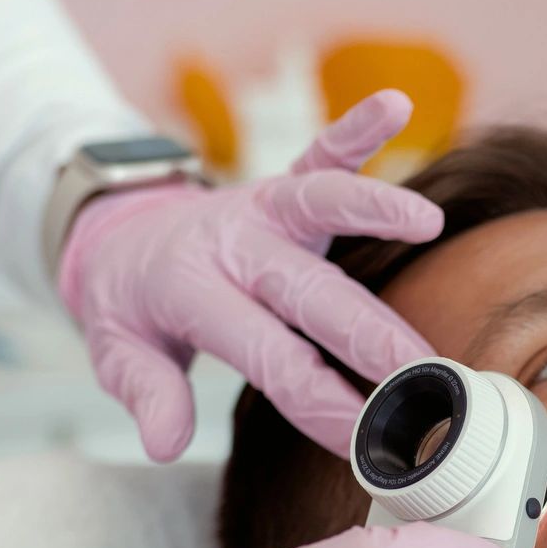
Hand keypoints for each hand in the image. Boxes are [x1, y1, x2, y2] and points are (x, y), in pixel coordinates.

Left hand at [62, 90, 439, 461]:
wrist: (119, 233)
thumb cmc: (133, 305)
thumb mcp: (118, 354)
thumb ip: (146, 394)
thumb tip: (165, 444)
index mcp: (190, 293)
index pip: (268, 356)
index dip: (320, 402)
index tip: (365, 442)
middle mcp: (231, 246)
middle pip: (307, 291)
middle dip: (367, 333)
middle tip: (421, 373)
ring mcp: (259, 208)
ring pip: (318, 202)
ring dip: (372, 207)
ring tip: (427, 223)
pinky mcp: (280, 185)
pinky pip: (321, 152)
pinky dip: (357, 127)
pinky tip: (393, 103)